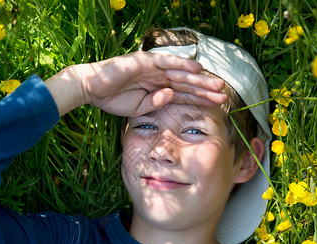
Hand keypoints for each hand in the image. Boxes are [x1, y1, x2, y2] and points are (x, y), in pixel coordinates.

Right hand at [46, 51, 226, 115]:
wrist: (91, 89)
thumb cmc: (113, 99)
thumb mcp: (139, 109)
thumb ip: (157, 103)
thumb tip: (172, 95)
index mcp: (159, 89)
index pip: (184, 94)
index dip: (200, 99)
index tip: (217, 104)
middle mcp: (159, 77)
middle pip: (187, 84)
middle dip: (205, 90)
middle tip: (224, 95)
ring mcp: (153, 68)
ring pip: (181, 73)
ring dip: (199, 78)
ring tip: (217, 85)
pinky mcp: (145, 61)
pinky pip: (166, 62)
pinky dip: (181, 64)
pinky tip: (197, 67)